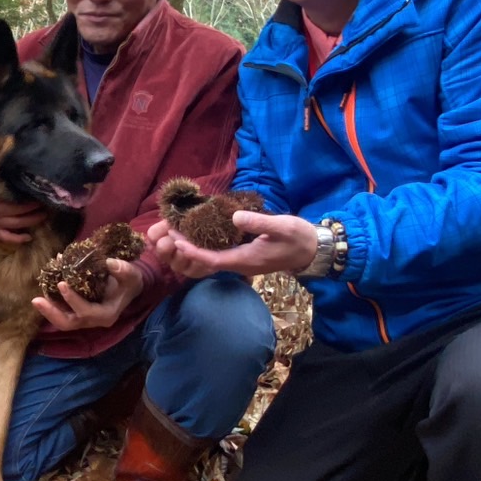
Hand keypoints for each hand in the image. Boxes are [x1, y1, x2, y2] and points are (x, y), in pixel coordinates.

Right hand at [0, 174, 45, 243]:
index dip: (33, 201)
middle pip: (22, 215)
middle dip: (37, 211)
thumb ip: (2, 181)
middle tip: (49, 205)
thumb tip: (20, 176)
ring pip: (17, 225)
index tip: (43, 194)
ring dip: (32, 221)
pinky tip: (28, 236)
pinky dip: (18, 238)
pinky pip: (6, 236)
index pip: (20, 204)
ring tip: (44, 216)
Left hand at [32, 258, 143, 330]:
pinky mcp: (78, 312)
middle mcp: (93, 321)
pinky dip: (52, 303)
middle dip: (52, 313)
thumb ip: (123, 269)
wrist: (129, 287)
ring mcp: (84, 318)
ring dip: (48, 311)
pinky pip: (62, 312)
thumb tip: (109, 262)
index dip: (73, 300)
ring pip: (62, 321)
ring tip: (35, 299)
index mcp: (106, 314)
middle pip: (69, 324)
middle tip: (36, 300)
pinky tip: (43, 290)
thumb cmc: (130, 282)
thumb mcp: (132, 275)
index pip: (87, 312)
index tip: (62, 284)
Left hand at [151, 212, 317, 277]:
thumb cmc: (298, 237)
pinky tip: (198, 232)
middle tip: (167, 233)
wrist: (313, 250)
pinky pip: (219, 253)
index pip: (212, 260)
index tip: (176, 241)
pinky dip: (205, 245)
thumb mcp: (281, 226)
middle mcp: (240, 263)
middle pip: (207, 261)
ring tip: (176, 232)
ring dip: (193, 248)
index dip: (193, 252)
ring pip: (212, 258)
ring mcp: (242, 261)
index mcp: (245, 260)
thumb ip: (259, 223)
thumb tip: (235, 217)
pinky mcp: (245, 255)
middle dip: (186, 250)